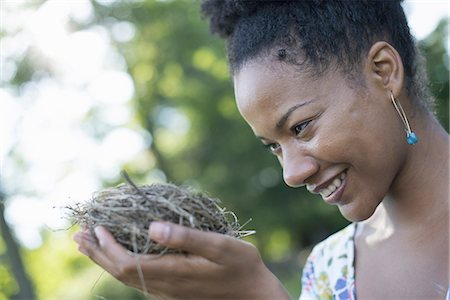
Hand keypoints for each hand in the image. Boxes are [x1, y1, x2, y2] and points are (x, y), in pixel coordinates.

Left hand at [73, 222, 290, 299]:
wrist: (253, 294)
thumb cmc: (241, 266)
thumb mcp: (220, 246)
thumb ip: (186, 238)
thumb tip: (153, 226)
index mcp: (172, 274)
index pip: (126, 263)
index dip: (107, 246)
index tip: (97, 226)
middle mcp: (163, 286)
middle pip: (119, 272)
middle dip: (97, 253)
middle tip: (78, 234)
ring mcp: (166, 291)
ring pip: (126, 277)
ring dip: (105, 259)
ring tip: (89, 243)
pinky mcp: (171, 290)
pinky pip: (137, 278)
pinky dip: (120, 263)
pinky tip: (119, 254)